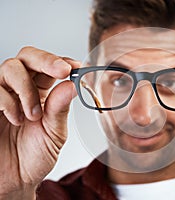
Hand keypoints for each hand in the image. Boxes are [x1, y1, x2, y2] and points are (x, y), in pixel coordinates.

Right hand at [0, 47, 78, 198]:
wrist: (13, 179)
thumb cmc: (34, 156)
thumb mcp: (54, 133)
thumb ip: (60, 109)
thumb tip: (72, 85)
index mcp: (43, 93)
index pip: (51, 67)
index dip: (62, 62)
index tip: (75, 67)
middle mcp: (22, 89)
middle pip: (29, 57)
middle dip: (47, 60)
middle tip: (62, 71)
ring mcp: (4, 94)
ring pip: (11, 67)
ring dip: (26, 87)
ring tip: (33, 114)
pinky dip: (8, 101)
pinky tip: (16, 119)